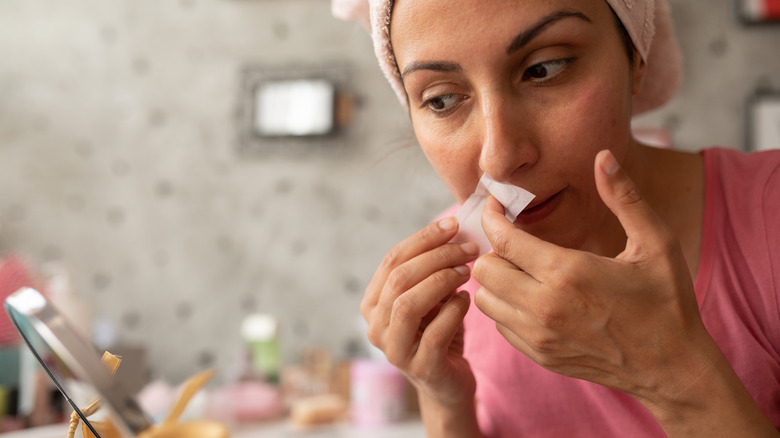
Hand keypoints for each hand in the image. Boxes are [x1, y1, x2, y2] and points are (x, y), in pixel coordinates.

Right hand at [361, 217, 479, 408]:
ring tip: (467, 272)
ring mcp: (394, 351)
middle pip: (399, 278)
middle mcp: (375, 327)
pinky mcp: (420, 369)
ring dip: (441, 280)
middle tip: (468, 248)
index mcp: (372, 304)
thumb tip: (453, 229)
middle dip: (437, 256)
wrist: (449, 384)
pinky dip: (454, 310)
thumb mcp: (431, 297)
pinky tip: (467, 299)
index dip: (422, 239)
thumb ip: (431, 269)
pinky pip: (435, 332)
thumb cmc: (440, 332)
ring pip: (408, 305)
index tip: (453, 224)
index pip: (391, 260)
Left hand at [473, 150, 722, 425]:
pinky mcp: (540, 356)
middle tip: (515, 240)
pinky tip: (531, 298)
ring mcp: (539, 336)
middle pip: (485, 269)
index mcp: (568, 272)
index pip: (502, 239)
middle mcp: (544, 306)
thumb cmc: (667, 302)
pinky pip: (499, 325)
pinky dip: (505, 308)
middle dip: (494, 248)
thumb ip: (624, 197)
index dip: (492, 216)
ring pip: (484, 299)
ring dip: (496, 280)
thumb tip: (603, 156)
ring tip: (520, 269)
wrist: (674, 369)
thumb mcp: (656, 243)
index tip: (497, 206)